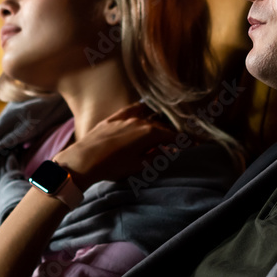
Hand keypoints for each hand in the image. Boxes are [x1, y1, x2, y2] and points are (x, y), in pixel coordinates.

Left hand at [53, 103, 177, 188]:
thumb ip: (155, 157)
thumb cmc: (112, 166)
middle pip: (161, 126)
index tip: (192, 145)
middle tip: (178, 142)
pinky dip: (141, 110)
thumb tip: (168, 152)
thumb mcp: (138, 166)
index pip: (172, 136)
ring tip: (162, 131)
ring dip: (156, 123)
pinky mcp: (113, 119)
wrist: (83, 160)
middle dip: (170, 134)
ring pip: (147, 117)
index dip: (183, 141)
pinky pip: (131, 110)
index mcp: (149, 133)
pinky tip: (145, 109)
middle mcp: (140, 121)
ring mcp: (125, 118)